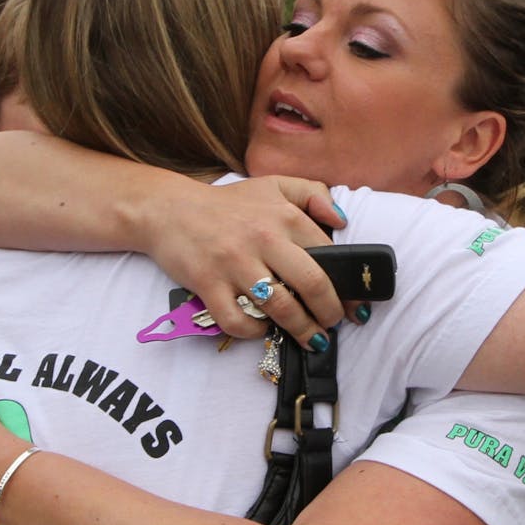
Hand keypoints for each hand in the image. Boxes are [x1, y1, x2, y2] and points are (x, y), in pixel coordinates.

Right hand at [142, 175, 354, 348]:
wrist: (169, 209)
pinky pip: (237, 320)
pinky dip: (254, 331)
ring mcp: (234, 263)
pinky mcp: (208, 284)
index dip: (347, 287)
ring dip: (301, 330)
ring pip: (280, 307)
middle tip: (333, 325)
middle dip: (330, 313)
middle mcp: (263, 239)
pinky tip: (262, 328)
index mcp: (284, 216)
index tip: (356, 306)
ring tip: (311, 339)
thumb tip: (342, 221)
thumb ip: (313, 193)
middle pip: (312, 284)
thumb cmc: (228, 204)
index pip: (329, 256)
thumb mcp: (273, 185)